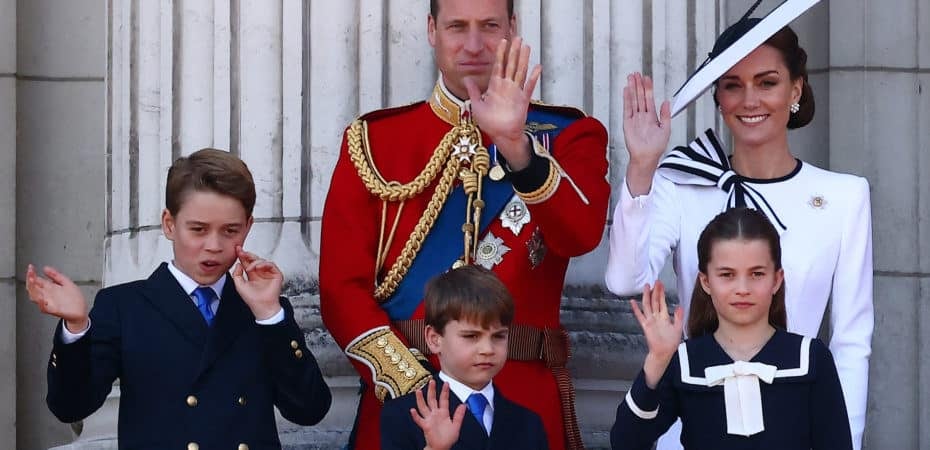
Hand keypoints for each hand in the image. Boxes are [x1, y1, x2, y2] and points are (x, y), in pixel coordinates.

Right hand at [25, 264, 88, 331]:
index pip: (36, 280)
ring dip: (32, 289)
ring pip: (35, 297)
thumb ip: (56, 275)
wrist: (82, 311)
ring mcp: (49, 303)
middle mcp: (48, 295)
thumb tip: (45, 268)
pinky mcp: (54, 310)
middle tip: (31, 274)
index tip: (31, 267)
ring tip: (32, 281)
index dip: (32, 274)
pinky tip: (41, 297)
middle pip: (33, 288)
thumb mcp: (67, 283)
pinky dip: (41, 303)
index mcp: (50, 288)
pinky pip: (44, 308)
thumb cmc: (75, 299)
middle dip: (30, 280)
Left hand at [231, 246, 283, 319]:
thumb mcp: (239, 285)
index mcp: (252, 275)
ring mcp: (268, 273)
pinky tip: (258, 267)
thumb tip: (238, 264)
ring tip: (250, 267)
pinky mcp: (276, 274)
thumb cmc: (252, 299)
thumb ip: (236, 274)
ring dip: (255, 262)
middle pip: (254, 259)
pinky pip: (271, 264)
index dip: (242, 256)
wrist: (262, 306)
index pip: (247, 263)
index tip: (237, 250)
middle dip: (248, 255)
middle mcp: (260, 273)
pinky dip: (264, 264)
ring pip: (262, 260)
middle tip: (242, 252)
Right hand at [410, 379, 466, 449]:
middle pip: (432, 400)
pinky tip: (412, 410)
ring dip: (420, 399)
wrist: (441, 448)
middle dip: (432, 390)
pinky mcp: (426, 426)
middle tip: (431, 381)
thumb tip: (464, 405)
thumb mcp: (456, 426)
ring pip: (423, 407)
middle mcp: (435, 414)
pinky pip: (419, 420)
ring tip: (418, 391)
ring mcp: (429, 419)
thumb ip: (459, 415)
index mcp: (443, 413)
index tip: (447, 383)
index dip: (445, 391)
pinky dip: (415, 415)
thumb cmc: (447, 438)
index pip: (444, 400)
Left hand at [465, 36, 541, 170]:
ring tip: (526, 46)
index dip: (501, 53)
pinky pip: (529, 87)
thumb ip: (473, 91)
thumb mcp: (477, 106)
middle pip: (511, 65)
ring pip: (520, 72)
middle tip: (518, 37)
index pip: (498, 66)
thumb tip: (466, 78)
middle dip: (514, 51)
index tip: (503, 41)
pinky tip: (537, 67)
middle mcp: (506, 86)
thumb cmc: (489, 123)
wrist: (501, 135)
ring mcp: (516, 92)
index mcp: (495, 86)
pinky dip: (534, 77)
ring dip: (524, 59)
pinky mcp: (524, 100)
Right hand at [622, 73, 670, 195]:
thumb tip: (666, 102)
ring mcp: (634, 118)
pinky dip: (627, 99)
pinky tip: (626, 90)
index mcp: (652, 116)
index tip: (647, 78)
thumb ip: (665, 115)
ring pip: (633, 100)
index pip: (649, 98)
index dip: (648, 88)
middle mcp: (642, 115)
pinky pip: (627, 108)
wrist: (646, 157)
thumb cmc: (656, 147)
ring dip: (632, 88)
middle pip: (640, 96)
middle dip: (639, 84)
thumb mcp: (665, 129)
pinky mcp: (628, 123)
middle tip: (637, 73)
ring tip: (631, 77)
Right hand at [630, 281, 682, 387]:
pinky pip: (640, 316)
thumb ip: (678, 317)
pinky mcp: (646, 325)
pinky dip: (636, 309)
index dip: (661, 293)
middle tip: (655, 282)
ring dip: (646, 296)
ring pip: (647, 305)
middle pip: (654, 301)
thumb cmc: (670, 343)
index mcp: (664, 317)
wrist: (664, 353)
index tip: (660, 285)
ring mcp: (650, 320)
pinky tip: (633, 302)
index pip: (662, 302)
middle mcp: (656, 317)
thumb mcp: (678, 328)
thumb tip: (679, 306)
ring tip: (646, 287)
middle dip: (655, 291)